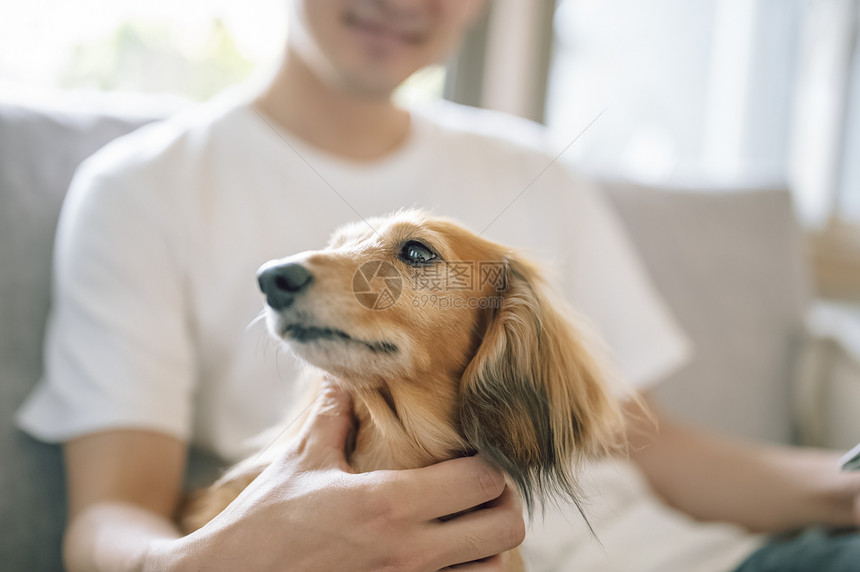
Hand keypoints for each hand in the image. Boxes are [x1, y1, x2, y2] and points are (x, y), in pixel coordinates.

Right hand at [150, 382, 524, 570]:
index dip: (490, 462)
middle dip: (501, 503)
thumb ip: (334, 413)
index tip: (473, 452)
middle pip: (506, 527)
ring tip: (465, 524)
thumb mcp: (301, 461)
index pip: (484, 478)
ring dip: (489, 544)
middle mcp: (410, 551)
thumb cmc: (266, 523)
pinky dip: (465, 571)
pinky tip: (444, 554)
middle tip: (478, 489)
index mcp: (390, 502)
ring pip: (494, 568)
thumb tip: (342, 371)